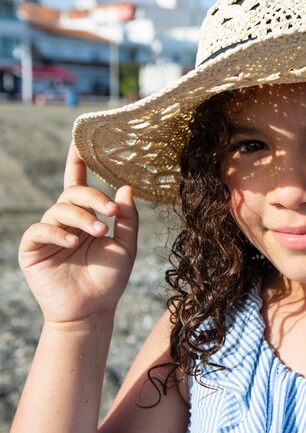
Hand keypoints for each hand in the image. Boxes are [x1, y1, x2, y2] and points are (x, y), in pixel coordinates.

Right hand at [18, 141, 138, 323]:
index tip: (80, 140)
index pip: (79, 183)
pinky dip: (57, 232)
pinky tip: (72, 243)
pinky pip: (39, 230)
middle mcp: (66, 221)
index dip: (78, 161)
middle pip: (73, 194)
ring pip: (59, 209)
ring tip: (99, 233)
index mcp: (86, 216)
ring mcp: (48, 234)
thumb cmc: (110, 278)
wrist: (93, 310)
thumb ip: (127, 218)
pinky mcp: (32, 249)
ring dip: (82, 218)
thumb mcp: (126, 245)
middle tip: (111, 212)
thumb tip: (126, 187)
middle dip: (93, 198)